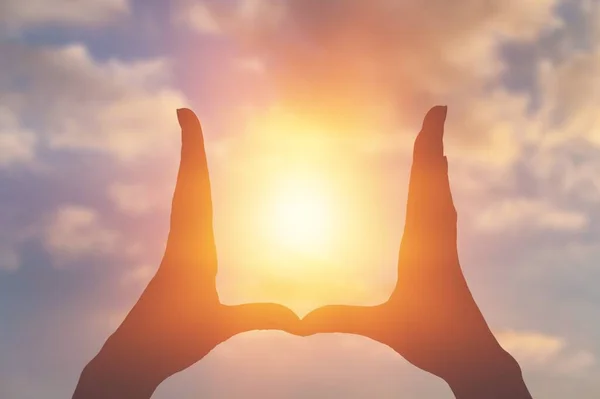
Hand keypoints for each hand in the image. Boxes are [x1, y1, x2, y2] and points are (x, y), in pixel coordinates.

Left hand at [73, 109, 298, 398]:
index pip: (194, 189)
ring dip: (190, 171)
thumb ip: (260, 317)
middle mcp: (180, 241)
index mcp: (190, 246)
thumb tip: (300, 320)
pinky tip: (196, 202)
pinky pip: (186, 219)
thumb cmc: (170, 341)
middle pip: (186, 185)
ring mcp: (175, 251)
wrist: (130, 357)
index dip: (192, 151)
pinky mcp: (175, 263)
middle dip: (190, 149)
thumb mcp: (219, 327)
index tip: (184, 115)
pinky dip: (192, 198)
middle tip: (184, 113)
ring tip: (193, 149)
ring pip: (183, 200)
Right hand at [302, 106, 531, 397]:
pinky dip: (436, 192)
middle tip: (437, 113)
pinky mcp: (445, 257)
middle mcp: (437, 238)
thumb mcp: (385, 327)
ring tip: (433, 144)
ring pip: (440, 197)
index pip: (424, 188)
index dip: (426, 150)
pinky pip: (441, 213)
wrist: (474, 357)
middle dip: (432, 146)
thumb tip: (303, 322)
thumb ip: (343, 319)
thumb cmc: (434, 339)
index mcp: (424, 245)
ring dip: (435, 167)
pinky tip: (435, 194)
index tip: (434, 118)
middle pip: (434, 182)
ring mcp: (444, 246)